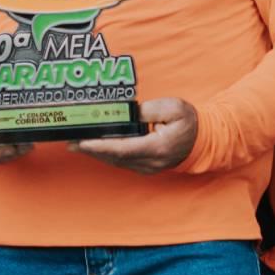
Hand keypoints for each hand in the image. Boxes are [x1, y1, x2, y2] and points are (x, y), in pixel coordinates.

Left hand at [69, 97, 197, 173]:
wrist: (203, 139)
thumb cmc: (189, 122)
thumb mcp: (173, 108)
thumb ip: (148, 110)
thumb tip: (128, 113)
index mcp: (158, 147)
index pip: (122, 148)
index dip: (100, 146)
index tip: (82, 141)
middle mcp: (151, 162)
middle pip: (115, 158)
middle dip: (91, 150)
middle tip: (71, 142)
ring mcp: (149, 167)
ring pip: (117, 162)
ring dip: (96, 154)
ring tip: (77, 144)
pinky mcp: (146, 166)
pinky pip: (122, 162)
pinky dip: (107, 155)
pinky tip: (95, 148)